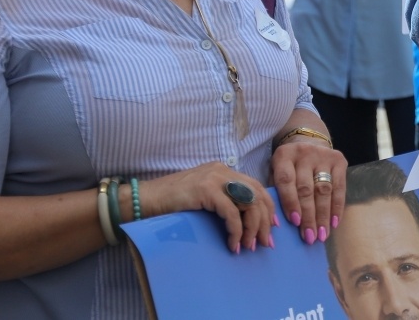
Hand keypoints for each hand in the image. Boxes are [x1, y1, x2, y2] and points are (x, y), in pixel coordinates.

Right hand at [140, 162, 274, 253]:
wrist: (147, 199)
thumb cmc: (173, 202)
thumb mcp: (204, 197)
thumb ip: (223, 200)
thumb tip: (243, 220)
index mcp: (225, 171)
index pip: (257, 187)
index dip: (268, 208)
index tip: (271, 228)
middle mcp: (223, 171)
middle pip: (257, 195)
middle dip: (264, 221)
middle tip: (264, 242)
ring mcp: (215, 179)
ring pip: (249, 203)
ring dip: (252, 228)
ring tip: (248, 247)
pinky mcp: (207, 190)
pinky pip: (231, 213)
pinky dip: (236, 231)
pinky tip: (233, 244)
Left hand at [271, 134, 347, 245]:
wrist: (308, 141)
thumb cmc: (288, 167)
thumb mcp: (275, 172)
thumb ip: (275, 193)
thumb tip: (276, 224)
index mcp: (284, 155)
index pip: (286, 180)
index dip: (290, 202)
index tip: (295, 222)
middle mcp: (304, 152)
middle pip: (307, 188)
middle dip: (309, 216)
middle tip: (310, 237)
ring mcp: (323, 155)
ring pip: (324, 190)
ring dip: (323, 215)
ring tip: (322, 235)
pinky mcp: (339, 160)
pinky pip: (340, 187)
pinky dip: (337, 207)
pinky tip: (334, 222)